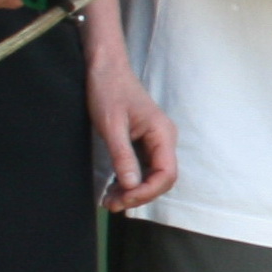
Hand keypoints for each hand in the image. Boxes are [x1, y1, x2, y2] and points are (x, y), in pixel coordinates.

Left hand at [86, 43, 177, 210]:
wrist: (104, 67)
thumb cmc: (108, 90)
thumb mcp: (112, 125)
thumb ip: (123, 156)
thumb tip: (131, 186)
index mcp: (162, 134)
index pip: (167, 174)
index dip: (147, 191)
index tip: (124, 199)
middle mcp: (163, 139)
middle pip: (161, 178)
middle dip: (140, 195)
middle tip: (112, 204)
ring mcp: (154, 141)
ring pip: (151, 175)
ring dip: (133, 191)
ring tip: (109, 201)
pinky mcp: (142, 141)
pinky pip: (142, 167)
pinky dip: (129, 180)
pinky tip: (113, 188)